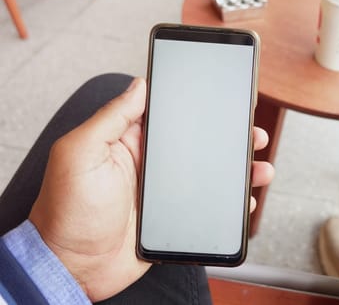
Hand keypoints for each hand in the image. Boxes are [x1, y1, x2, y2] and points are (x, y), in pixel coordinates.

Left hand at [29, 77, 273, 301]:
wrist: (73, 267)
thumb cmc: (67, 211)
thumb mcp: (80, 153)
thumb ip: (111, 117)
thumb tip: (140, 85)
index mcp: (129, 142)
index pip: (169, 115)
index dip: (197, 105)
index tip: (224, 99)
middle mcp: (149, 163)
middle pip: (197, 143)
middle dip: (227, 137)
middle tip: (251, 132)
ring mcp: (163, 191)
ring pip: (208, 173)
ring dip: (235, 168)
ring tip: (259, 167)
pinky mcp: (172, 216)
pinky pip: (207, 203)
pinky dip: (228, 200)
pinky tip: (245, 199)